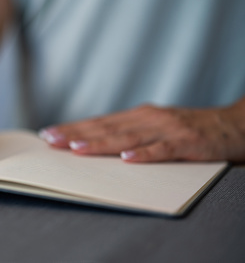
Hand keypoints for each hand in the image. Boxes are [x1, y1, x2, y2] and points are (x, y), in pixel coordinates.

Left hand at [39, 103, 244, 162]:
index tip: (48, 134)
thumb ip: (129, 133)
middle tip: (51, 140)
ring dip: (101, 144)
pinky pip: (163, 150)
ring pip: (128, 137)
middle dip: (75, 134)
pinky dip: (145, 154)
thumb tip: (95, 142)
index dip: (73, 128)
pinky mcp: (187, 142)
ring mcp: (167, 130)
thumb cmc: (189, 129)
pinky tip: (127, 159)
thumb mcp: (155, 128)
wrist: (233, 125)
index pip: (99, 123)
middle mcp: (148, 119)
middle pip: (106, 128)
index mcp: (138, 116)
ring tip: (77, 149)